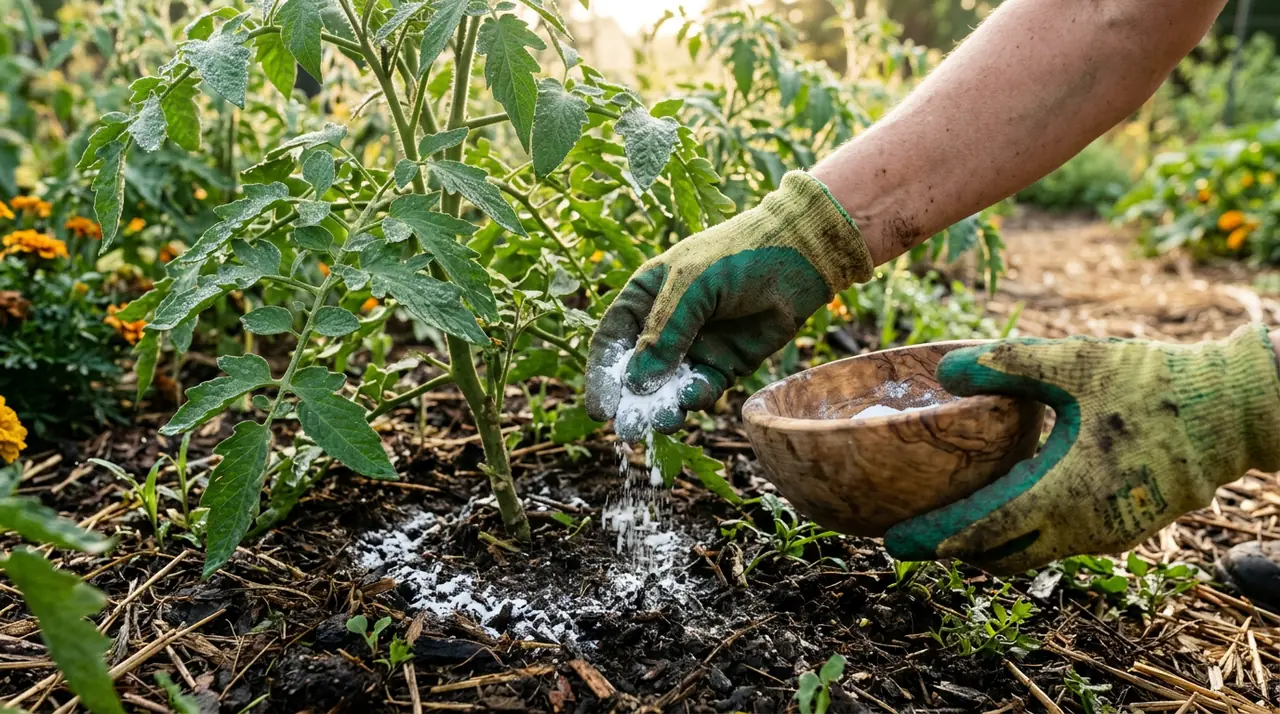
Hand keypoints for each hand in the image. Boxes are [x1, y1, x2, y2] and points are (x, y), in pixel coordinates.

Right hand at [584, 172, 872, 437]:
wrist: (798, 257)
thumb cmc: (737, 257)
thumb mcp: (691, 287)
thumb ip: (664, 334)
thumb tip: (636, 384)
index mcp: (645, 298)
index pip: (611, 342)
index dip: (603, 376)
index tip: (602, 409)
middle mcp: (665, 326)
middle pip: (637, 372)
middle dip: (633, 401)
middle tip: (630, 428)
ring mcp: (695, 347)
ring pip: (669, 387)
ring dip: (664, 406)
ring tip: (665, 421)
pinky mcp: (725, 364)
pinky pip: (702, 389)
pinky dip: (697, 398)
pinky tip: (696, 398)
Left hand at [884, 326, 1279, 573]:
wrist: (1232, 409)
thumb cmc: (1153, 384)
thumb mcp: (1074, 362)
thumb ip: (1006, 365)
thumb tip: (945, 369)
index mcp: (1063, 493)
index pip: (982, 531)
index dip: (934, 538)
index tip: (892, 543)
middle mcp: (1082, 527)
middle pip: (1000, 555)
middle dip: (952, 550)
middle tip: (909, 539)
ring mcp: (1106, 533)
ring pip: (1032, 553)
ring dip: (988, 546)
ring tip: (948, 528)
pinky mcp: (1124, 526)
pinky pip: (1060, 543)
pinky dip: (1023, 536)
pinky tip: (1008, 510)